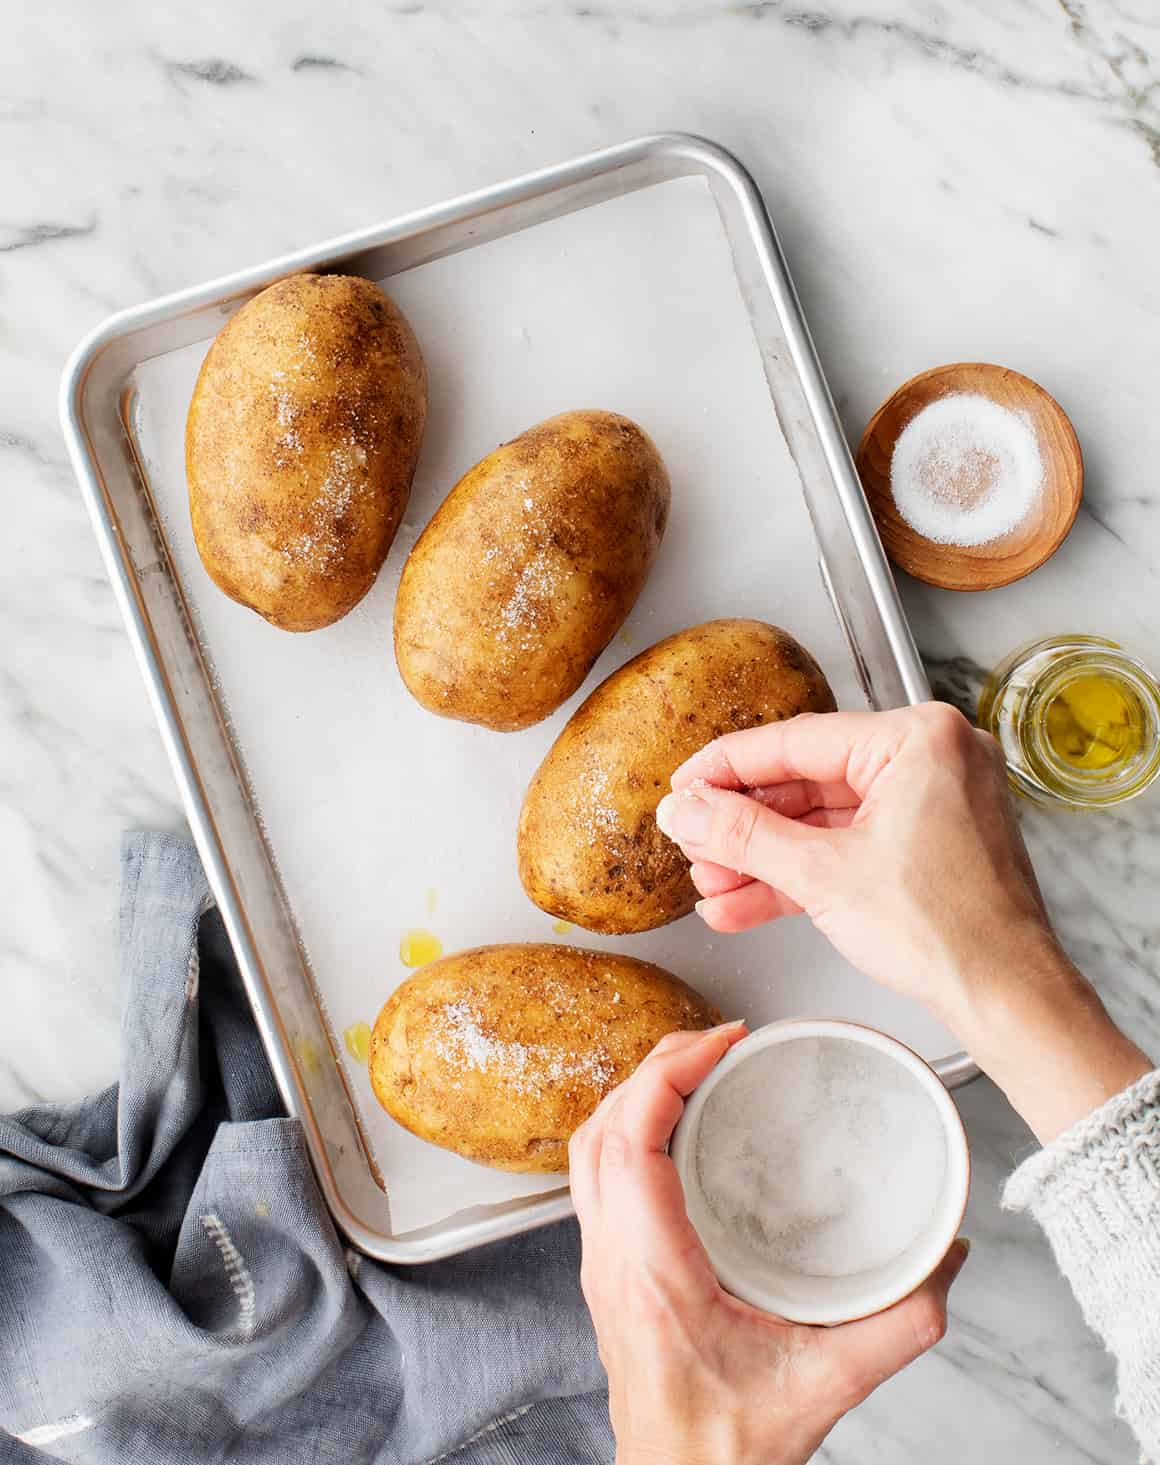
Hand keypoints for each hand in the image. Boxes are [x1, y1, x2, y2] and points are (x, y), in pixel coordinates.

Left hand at [570, 1024, 968, 1464]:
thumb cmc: (726, 1448)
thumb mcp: (826, 1384)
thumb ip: (899, 1325)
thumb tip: (944, 1262)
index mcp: (650, 1271)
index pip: (631, 1142)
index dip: (668, 1073)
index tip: (720, 1042)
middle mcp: (610, 1259)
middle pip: (601, 1129)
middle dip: (654, 1066)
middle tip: (716, 1040)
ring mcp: (600, 1264)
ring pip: (588, 1149)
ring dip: (632, 1094)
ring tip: (691, 1067)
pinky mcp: (607, 1270)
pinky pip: (596, 1176)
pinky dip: (626, 1129)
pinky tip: (668, 1125)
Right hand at [654, 703, 1149, 1141]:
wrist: (1006, 999)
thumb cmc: (949, 931)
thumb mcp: (821, 875)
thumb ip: (742, 835)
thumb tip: (685, 811)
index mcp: (917, 739)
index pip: (796, 741)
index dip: (726, 767)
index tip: (684, 785)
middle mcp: (929, 759)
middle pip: (806, 783)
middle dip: (744, 826)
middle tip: (691, 839)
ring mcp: (930, 803)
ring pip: (822, 821)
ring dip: (763, 856)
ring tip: (710, 881)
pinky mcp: (925, 845)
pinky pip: (847, 847)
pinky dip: (799, 874)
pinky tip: (745, 901)